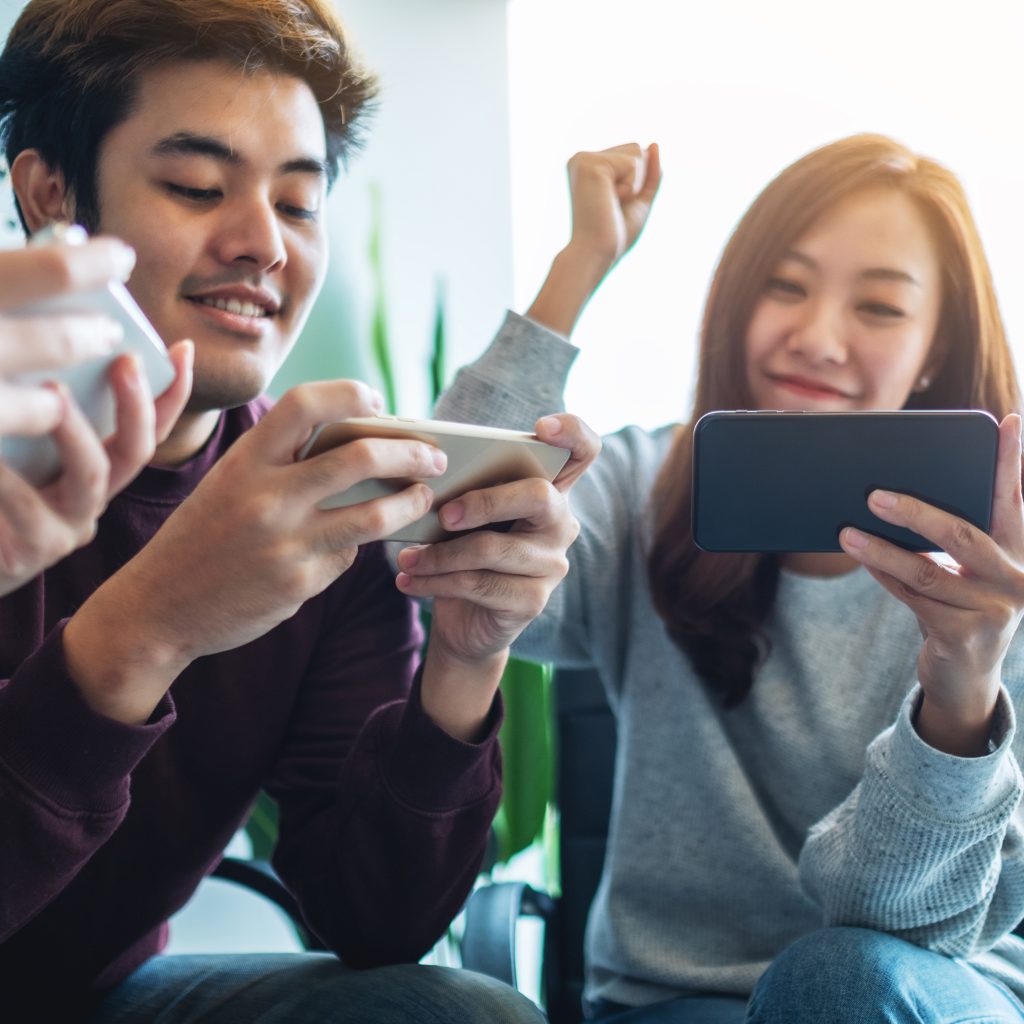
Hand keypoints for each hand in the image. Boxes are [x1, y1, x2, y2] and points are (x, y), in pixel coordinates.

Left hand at [0, 241, 192, 596]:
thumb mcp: (20, 448)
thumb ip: (42, 410)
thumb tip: (52, 344)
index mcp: (95, 470)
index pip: (152, 428)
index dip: (173, 392)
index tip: (181, 348)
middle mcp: (91, 500)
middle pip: (136, 451)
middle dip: (137, 404)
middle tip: (124, 360)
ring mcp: (66, 529)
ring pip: (92, 476)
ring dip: (76, 431)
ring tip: (53, 391)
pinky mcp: (30, 554)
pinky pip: (29, 510)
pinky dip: (10, 479)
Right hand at [63, 380, 448, 723]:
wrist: (158, 608)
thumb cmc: (203, 535)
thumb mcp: (229, 483)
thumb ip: (283, 463)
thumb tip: (362, 447)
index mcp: (246, 460)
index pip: (306, 403)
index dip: (351, 393)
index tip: (379, 401)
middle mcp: (267, 497)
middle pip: (362, 457)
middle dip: (412, 453)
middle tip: (433, 457)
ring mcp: (286, 543)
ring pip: (376, 514)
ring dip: (411, 503)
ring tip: (423, 497)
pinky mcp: (300, 582)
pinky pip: (349, 557)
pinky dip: (357, 548)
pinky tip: (350, 546)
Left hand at [395, 414, 600, 738]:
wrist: (467, 622)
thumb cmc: (464, 553)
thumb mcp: (465, 516)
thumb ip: (465, 489)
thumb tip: (426, 474)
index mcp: (550, 491)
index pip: (584, 451)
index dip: (572, 432)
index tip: (541, 426)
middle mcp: (561, 524)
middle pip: (538, 496)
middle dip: (484, 501)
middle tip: (443, 514)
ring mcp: (552, 564)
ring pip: (494, 548)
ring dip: (440, 554)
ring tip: (407, 557)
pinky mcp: (533, 600)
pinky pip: (479, 585)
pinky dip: (436, 581)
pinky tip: (409, 580)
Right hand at [566, 142, 661, 270]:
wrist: (596, 254)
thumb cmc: (614, 234)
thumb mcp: (639, 199)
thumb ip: (649, 173)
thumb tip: (654, 143)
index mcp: (590, 166)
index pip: (633, 155)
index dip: (636, 184)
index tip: (613, 206)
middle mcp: (583, 158)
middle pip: (636, 149)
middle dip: (637, 181)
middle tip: (613, 206)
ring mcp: (584, 158)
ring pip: (636, 153)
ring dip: (633, 184)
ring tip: (610, 203)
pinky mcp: (590, 163)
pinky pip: (632, 163)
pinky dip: (629, 187)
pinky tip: (609, 200)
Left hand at [839, 413, 1023, 755]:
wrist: (967, 676)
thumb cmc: (959, 605)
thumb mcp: (966, 569)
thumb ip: (953, 536)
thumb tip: (890, 495)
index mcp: (1019, 550)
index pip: (1013, 498)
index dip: (1012, 461)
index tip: (1010, 421)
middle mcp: (1016, 577)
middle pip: (963, 534)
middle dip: (916, 512)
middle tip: (873, 494)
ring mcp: (993, 610)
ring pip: (927, 570)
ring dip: (882, 549)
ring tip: (845, 530)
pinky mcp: (963, 635)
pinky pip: (913, 597)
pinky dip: (884, 575)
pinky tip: (860, 557)